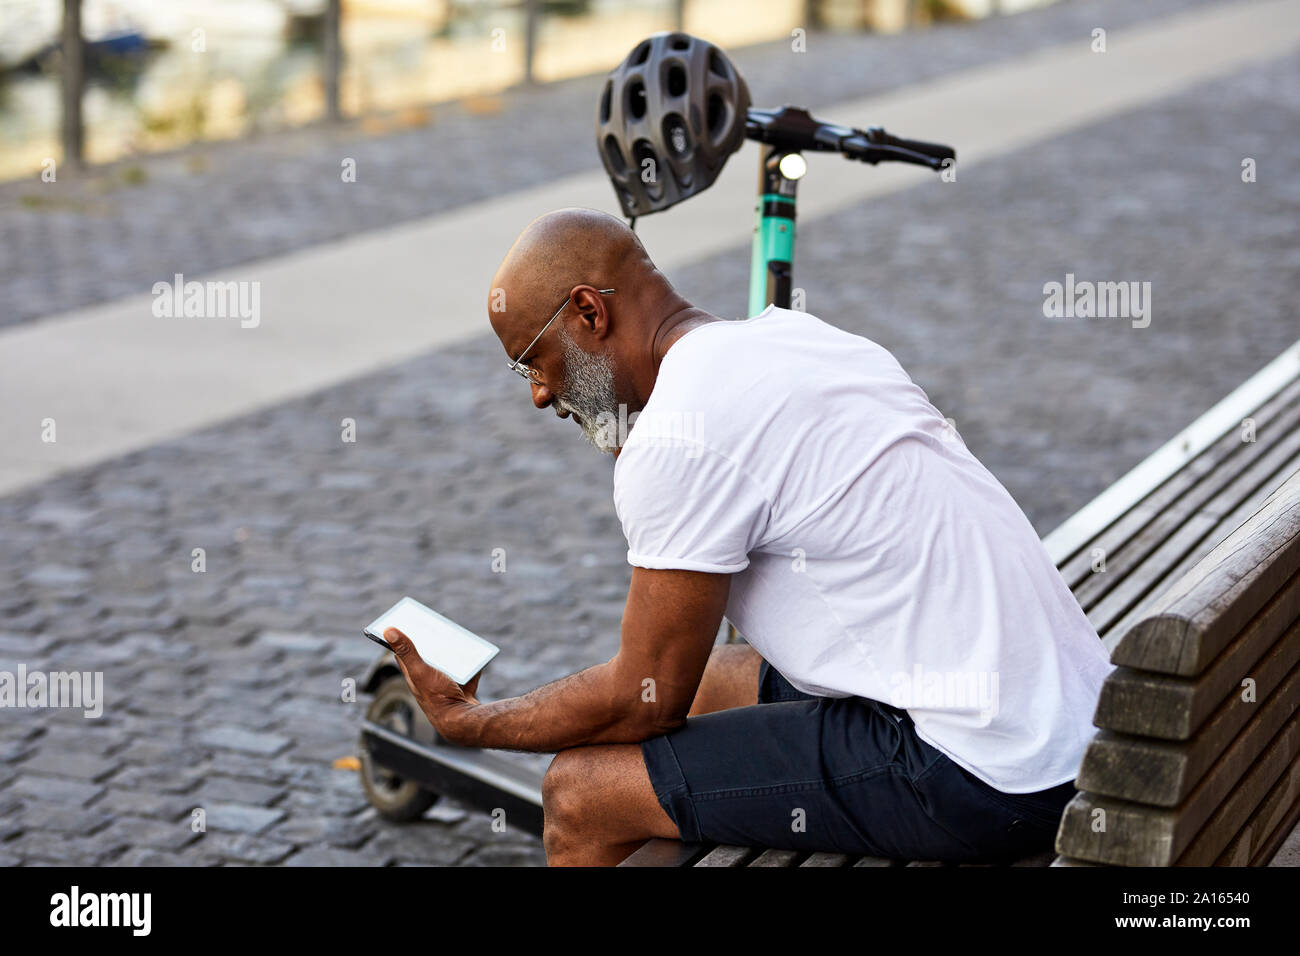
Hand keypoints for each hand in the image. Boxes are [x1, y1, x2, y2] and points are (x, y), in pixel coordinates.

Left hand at [384, 626, 481, 744]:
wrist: (464, 721)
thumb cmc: (438, 697)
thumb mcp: (421, 670)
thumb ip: (407, 651)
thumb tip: (389, 630)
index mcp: (413, 677)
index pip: (403, 655)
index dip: (401, 640)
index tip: (402, 623)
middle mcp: (427, 683)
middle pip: (427, 658)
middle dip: (431, 644)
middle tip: (434, 626)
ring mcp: (445, 687)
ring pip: (448, 665)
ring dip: (452, 655)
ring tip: (456, 639)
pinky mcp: (463, 691)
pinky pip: (468, 675)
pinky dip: (471, 667)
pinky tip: (475, 657)